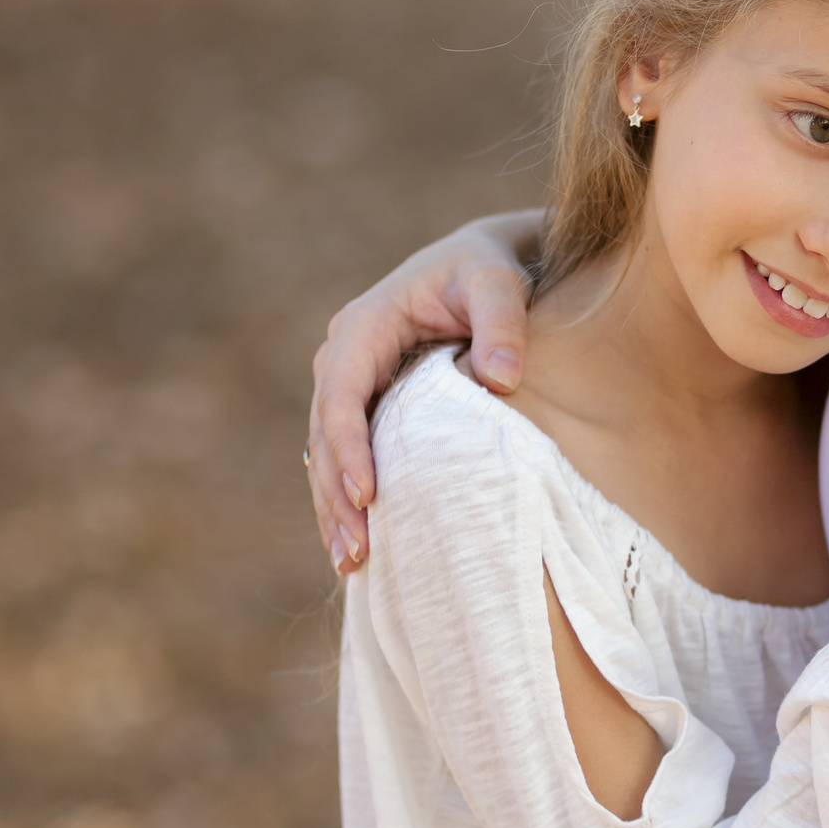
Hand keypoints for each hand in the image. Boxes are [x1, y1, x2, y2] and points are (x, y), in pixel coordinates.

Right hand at [306, 211, 540, 573]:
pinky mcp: (369, 406)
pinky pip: (348, 457)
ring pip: (327, 453)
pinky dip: (349, 500)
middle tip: (356, 551)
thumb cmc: (492, 271)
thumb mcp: (499, 284)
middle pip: (325, 432)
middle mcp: (346, 356)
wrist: (488, 265)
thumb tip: (502, 378)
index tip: (367, 495)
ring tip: (352, 562)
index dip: (348, 445)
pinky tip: (360, 548)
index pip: (342, 392)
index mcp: (365, 325)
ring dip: (334, 507)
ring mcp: (352, 384)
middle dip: (335, 493)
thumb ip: (503, 322)